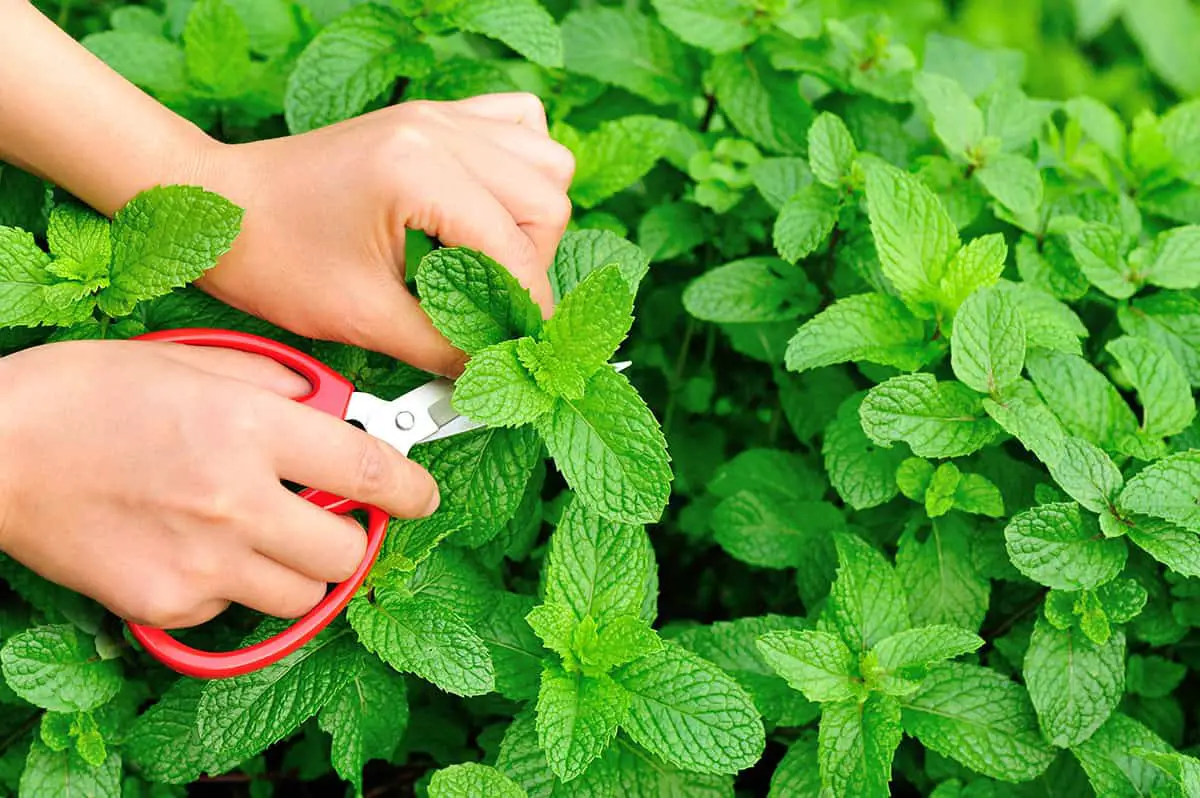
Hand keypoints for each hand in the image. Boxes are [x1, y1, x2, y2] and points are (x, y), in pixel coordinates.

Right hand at [0, 340, 438, 628]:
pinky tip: (197, 549)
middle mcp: (236, 500)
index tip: (422, 493)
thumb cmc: (84, 394)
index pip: (367, 470)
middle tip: (332, 517)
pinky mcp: (168, 603)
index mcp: (249, 427)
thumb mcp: (191, 361)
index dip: (411, 486)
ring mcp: (202, 561)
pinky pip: (233, 609)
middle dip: (354, 536)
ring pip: (303, 594)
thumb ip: (275, 384)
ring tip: (265, 536)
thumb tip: (335, 407)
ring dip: (301, 568)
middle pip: (349, 551)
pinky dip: (231, 587)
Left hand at [187, 93, 574, 376]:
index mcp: (417, 170)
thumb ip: (443, 346)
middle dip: (532, 267)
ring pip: (543, 161)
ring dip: (533, 221)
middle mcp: (437, 131)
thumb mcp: (360, 316)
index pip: (516, 249)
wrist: (213, 208)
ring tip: (492, 263)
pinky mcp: (431, 118)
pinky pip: (517, 125)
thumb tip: (498, 370)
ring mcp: (437, 116)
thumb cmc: (268, 255)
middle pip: (546, 200)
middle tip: (497, 310)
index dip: (528, 310)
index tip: (524, 350)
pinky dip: (522, 170)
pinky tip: (493, 208)